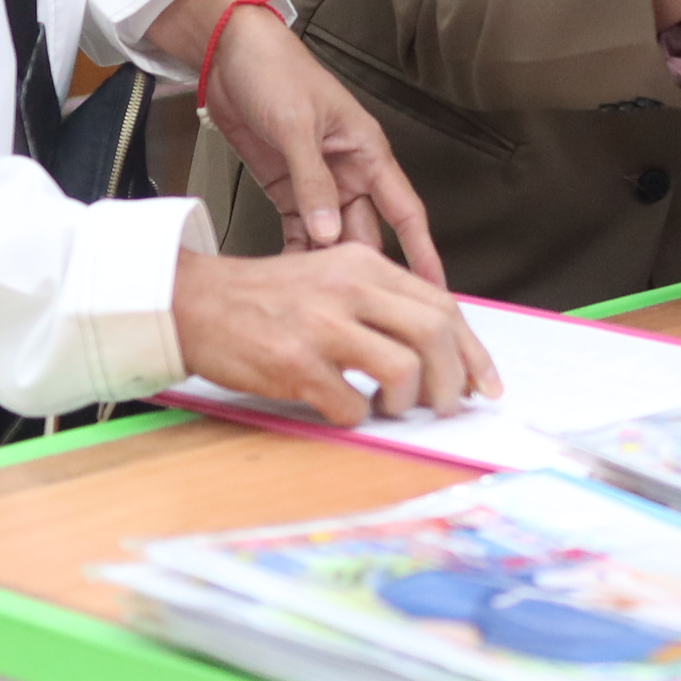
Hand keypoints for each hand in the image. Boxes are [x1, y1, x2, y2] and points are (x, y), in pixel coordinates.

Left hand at [172, 0, 449, 284]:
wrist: (229, 54)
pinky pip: (301, 230)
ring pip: (333, 236)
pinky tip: (293, 274)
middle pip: (367, 232)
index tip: (437, 289)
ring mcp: (318, 183)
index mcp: (366, 151)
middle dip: (368, 270)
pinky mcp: (287, 188)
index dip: (423, 252)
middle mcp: (349, 171)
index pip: (405, 211)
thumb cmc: (275, 71)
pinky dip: (298, 252)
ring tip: (323, 299)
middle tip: (364, 308)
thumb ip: (313, 181)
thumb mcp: (296, 125)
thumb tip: (328, 232)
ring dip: (327, 264)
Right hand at [173, 245, 502, 424]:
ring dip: (408, 401)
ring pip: (404, 369)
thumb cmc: (264, 298)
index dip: (472, 351)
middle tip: (446, 406)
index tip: (485, 384)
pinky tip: (343, 409)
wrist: (194, 302)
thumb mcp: (330, 276)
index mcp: (363, 264)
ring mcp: (321, 325)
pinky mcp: (294, 363)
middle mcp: (348, 288)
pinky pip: (352, 404)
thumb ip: (381, 302)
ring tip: (391, 408)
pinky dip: (358, 417)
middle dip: (452, 380)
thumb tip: (440, 351)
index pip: (442, 305)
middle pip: (435, 334)